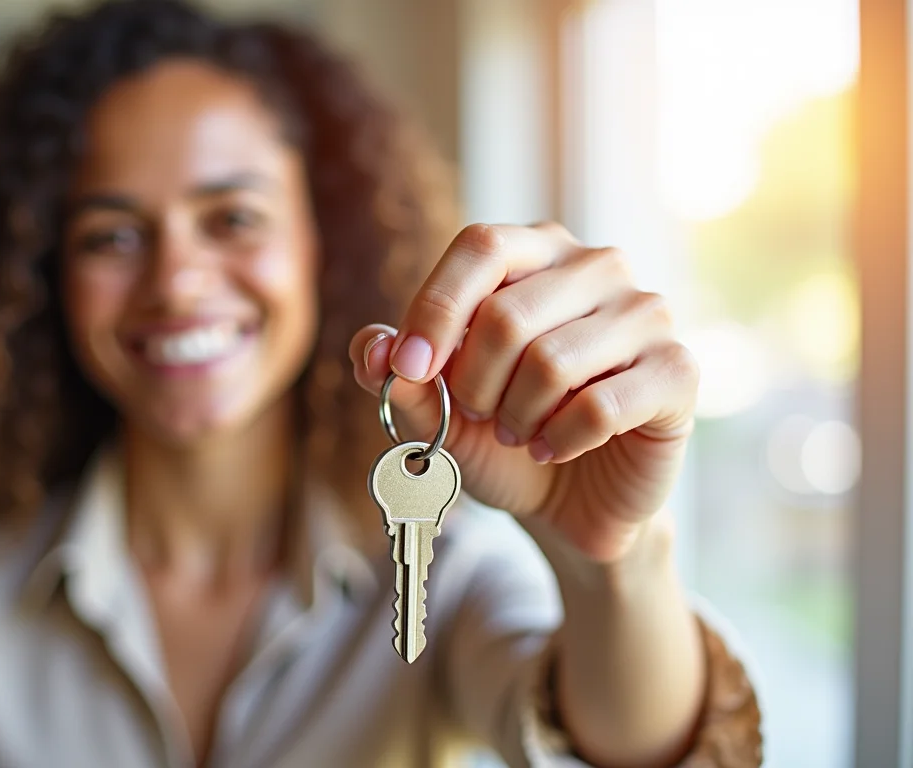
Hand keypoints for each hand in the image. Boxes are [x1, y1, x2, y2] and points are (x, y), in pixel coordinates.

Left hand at [349, 223, 698, 561]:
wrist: (571, 501)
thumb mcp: (437, 409)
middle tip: (479, 415)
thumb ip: (399, 375)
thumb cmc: (503, 433)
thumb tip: (374, 351)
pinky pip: (599, 407)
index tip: (408, 369)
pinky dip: (558, 441)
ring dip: (517, 416)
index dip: (436, 308)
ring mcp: (647, 313)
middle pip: (508, 314)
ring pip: (552, 363)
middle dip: (474, 384)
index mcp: (536, 250)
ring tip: (517, 432)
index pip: (481, 245)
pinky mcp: (677, 372)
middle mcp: (597, 266)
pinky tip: (552, 449)